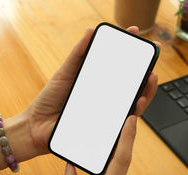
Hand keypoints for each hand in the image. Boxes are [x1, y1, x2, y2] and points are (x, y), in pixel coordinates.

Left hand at [21, 26, 158, 157]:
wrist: (36, 126)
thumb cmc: (50, 100)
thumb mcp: (65, 73)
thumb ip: (79, 54)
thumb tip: (91, 31)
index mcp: (98, 84)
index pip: (121, 69)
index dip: (133, 55)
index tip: (139, 38)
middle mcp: (106, 99)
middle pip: (133, 86)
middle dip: (147, 74)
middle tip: (151, 62)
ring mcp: (106, 114)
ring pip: (133, 104)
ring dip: (146, 92)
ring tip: (150, 80)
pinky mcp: (104, 129)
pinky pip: (123, 122)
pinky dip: (133, 113)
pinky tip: (136, 104)